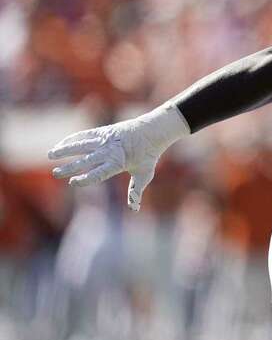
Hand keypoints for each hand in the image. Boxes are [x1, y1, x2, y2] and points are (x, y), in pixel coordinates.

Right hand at [48, 104, 189, 210]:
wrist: (153, 131)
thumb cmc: (149, 155)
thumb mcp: (144, 174)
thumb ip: (136, 191)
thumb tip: (134, 208)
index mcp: (118, 163)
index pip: (98, 173)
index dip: (84, 178)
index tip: (72, 182)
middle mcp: (109, 151)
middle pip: (85, 160)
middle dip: (70, 167)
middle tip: (56, 173)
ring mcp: (105, 140)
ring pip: (81, 145)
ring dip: (65, 150)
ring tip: (50, 155)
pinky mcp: (103, 131)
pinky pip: (84, 135)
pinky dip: (72, 139)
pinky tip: (61, 143)